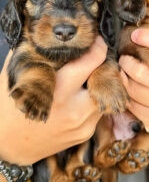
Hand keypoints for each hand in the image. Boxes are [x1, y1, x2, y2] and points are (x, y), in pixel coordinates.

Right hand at [0, 36, 106, 164]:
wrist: (7, 146)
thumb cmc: (9, 108)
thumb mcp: (16, 76)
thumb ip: (33, 53)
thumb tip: (43, 35)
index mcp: (59, 91)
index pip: (92, 61)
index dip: (98, 46)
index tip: (96, 41)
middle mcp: (76, 110)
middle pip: (106, 78)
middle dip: (102, 65)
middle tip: (92, 58)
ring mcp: (84, 125)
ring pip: (104, 94)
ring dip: (97, 83)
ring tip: (82, 79)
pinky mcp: (85, 134)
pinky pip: (97, 110)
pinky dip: (91, 99)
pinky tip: (78, 97)